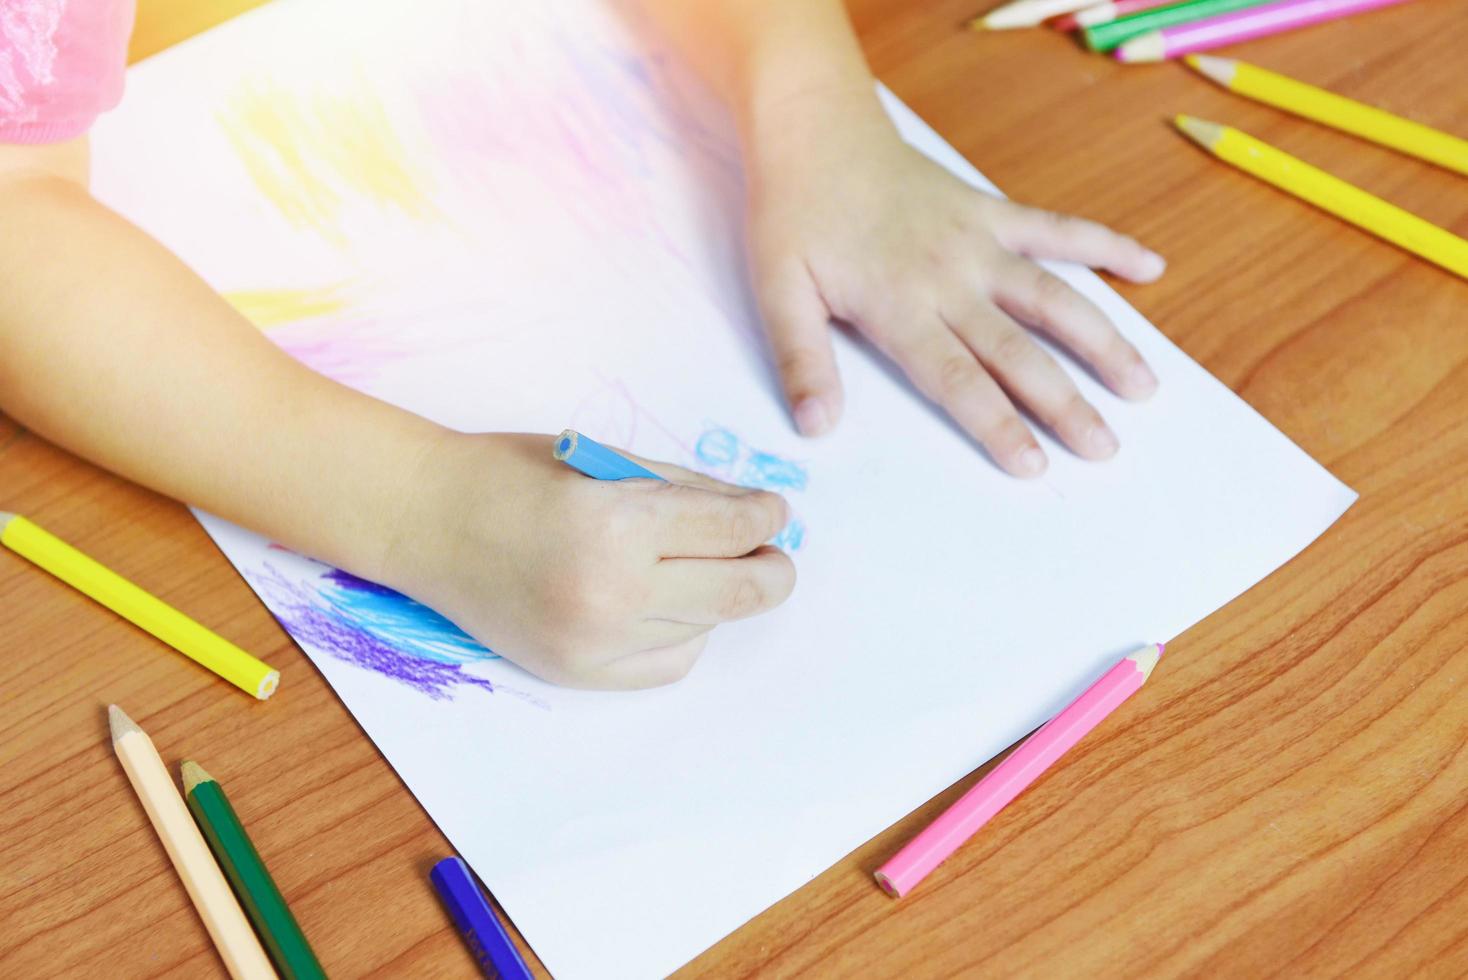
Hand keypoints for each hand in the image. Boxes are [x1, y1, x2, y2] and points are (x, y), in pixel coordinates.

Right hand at [386, 432, 795, 688]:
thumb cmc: (512, 475)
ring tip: (698, 567)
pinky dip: (684, 634)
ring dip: (718, 596)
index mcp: (620, 523)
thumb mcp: (607, 462)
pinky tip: (664, 603)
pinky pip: (669, 663)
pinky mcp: (579, 673)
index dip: (766, 517)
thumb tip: (758, 516)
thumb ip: (687, 490)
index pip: (732, 528)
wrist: (425, 522)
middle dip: (771, 569)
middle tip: (772, 553)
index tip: (774, 512)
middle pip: (739, 593)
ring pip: (707, 627)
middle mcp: (613, 592)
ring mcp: (595, 642)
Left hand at [745, 88, 1164, 476]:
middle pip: (1017, 350)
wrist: (815, 130)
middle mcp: (951, 278)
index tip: (1035, 464)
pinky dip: (1106, 245)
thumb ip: (801, 359)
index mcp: (900, 306)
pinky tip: (1151, 267)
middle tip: (1105, 448)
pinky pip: (1058, 229)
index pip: (956, 378)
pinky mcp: (991, 211)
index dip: (997, 423)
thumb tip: (816, 426)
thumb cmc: (793, 215)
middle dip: (1064, 402)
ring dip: (1102, 340)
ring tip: (1143, 385)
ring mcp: (979, 242)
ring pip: (1054, 296)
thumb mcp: (777, 291)